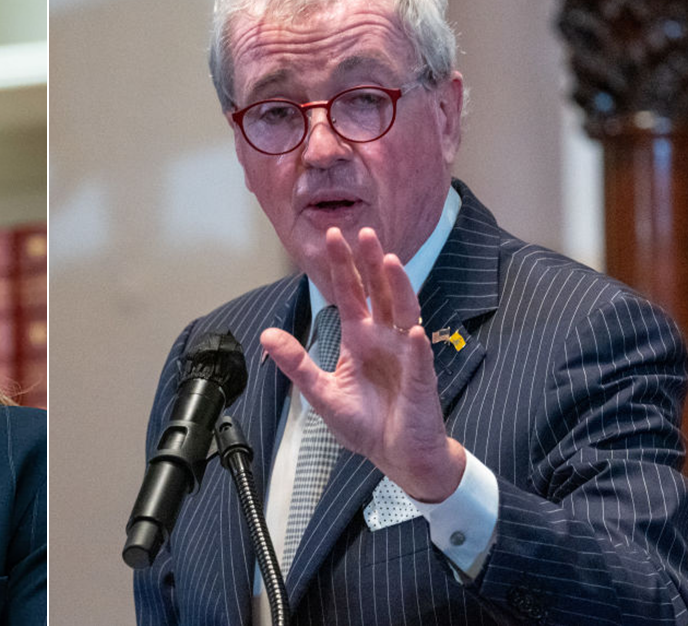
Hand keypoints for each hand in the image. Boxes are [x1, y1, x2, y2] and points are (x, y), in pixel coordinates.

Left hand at [260, 227, 464, 502]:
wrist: (397, 456)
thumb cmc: (366, 423)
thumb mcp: (321, 392)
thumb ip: (297, 362)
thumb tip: (267, 335)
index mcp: (359, 339)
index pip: (350, 294)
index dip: (342, 266)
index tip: (332, 235)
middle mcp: (384, 339)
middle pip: (379, 292)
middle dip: (371, 263)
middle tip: (364, 231)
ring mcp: (406, 356)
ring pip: (404, 314)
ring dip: (399, 288)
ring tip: (391, 262)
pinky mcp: (421, 382)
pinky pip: (420, 360)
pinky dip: (418, 345)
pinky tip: (414, 330)